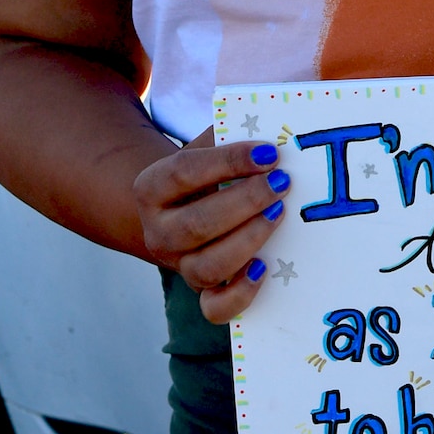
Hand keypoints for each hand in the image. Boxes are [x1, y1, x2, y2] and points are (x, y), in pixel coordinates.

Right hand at [133, 132, 289, 323]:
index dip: (228, 162)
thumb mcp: (206, 148)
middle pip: (197, 224)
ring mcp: (179, 266)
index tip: (269, 153)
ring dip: (248, 240)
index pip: (184, 173)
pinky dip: (240, 293)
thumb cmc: (206, 173)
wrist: (181, 210)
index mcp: (151, 188)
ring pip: (206, 267)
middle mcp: (158, 232)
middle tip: (282, 184)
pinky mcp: (202, 292)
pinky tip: (264, 267)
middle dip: (245, 202)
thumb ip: (227, 135)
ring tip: (279, 213)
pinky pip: (215, 308)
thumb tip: (270, 125)